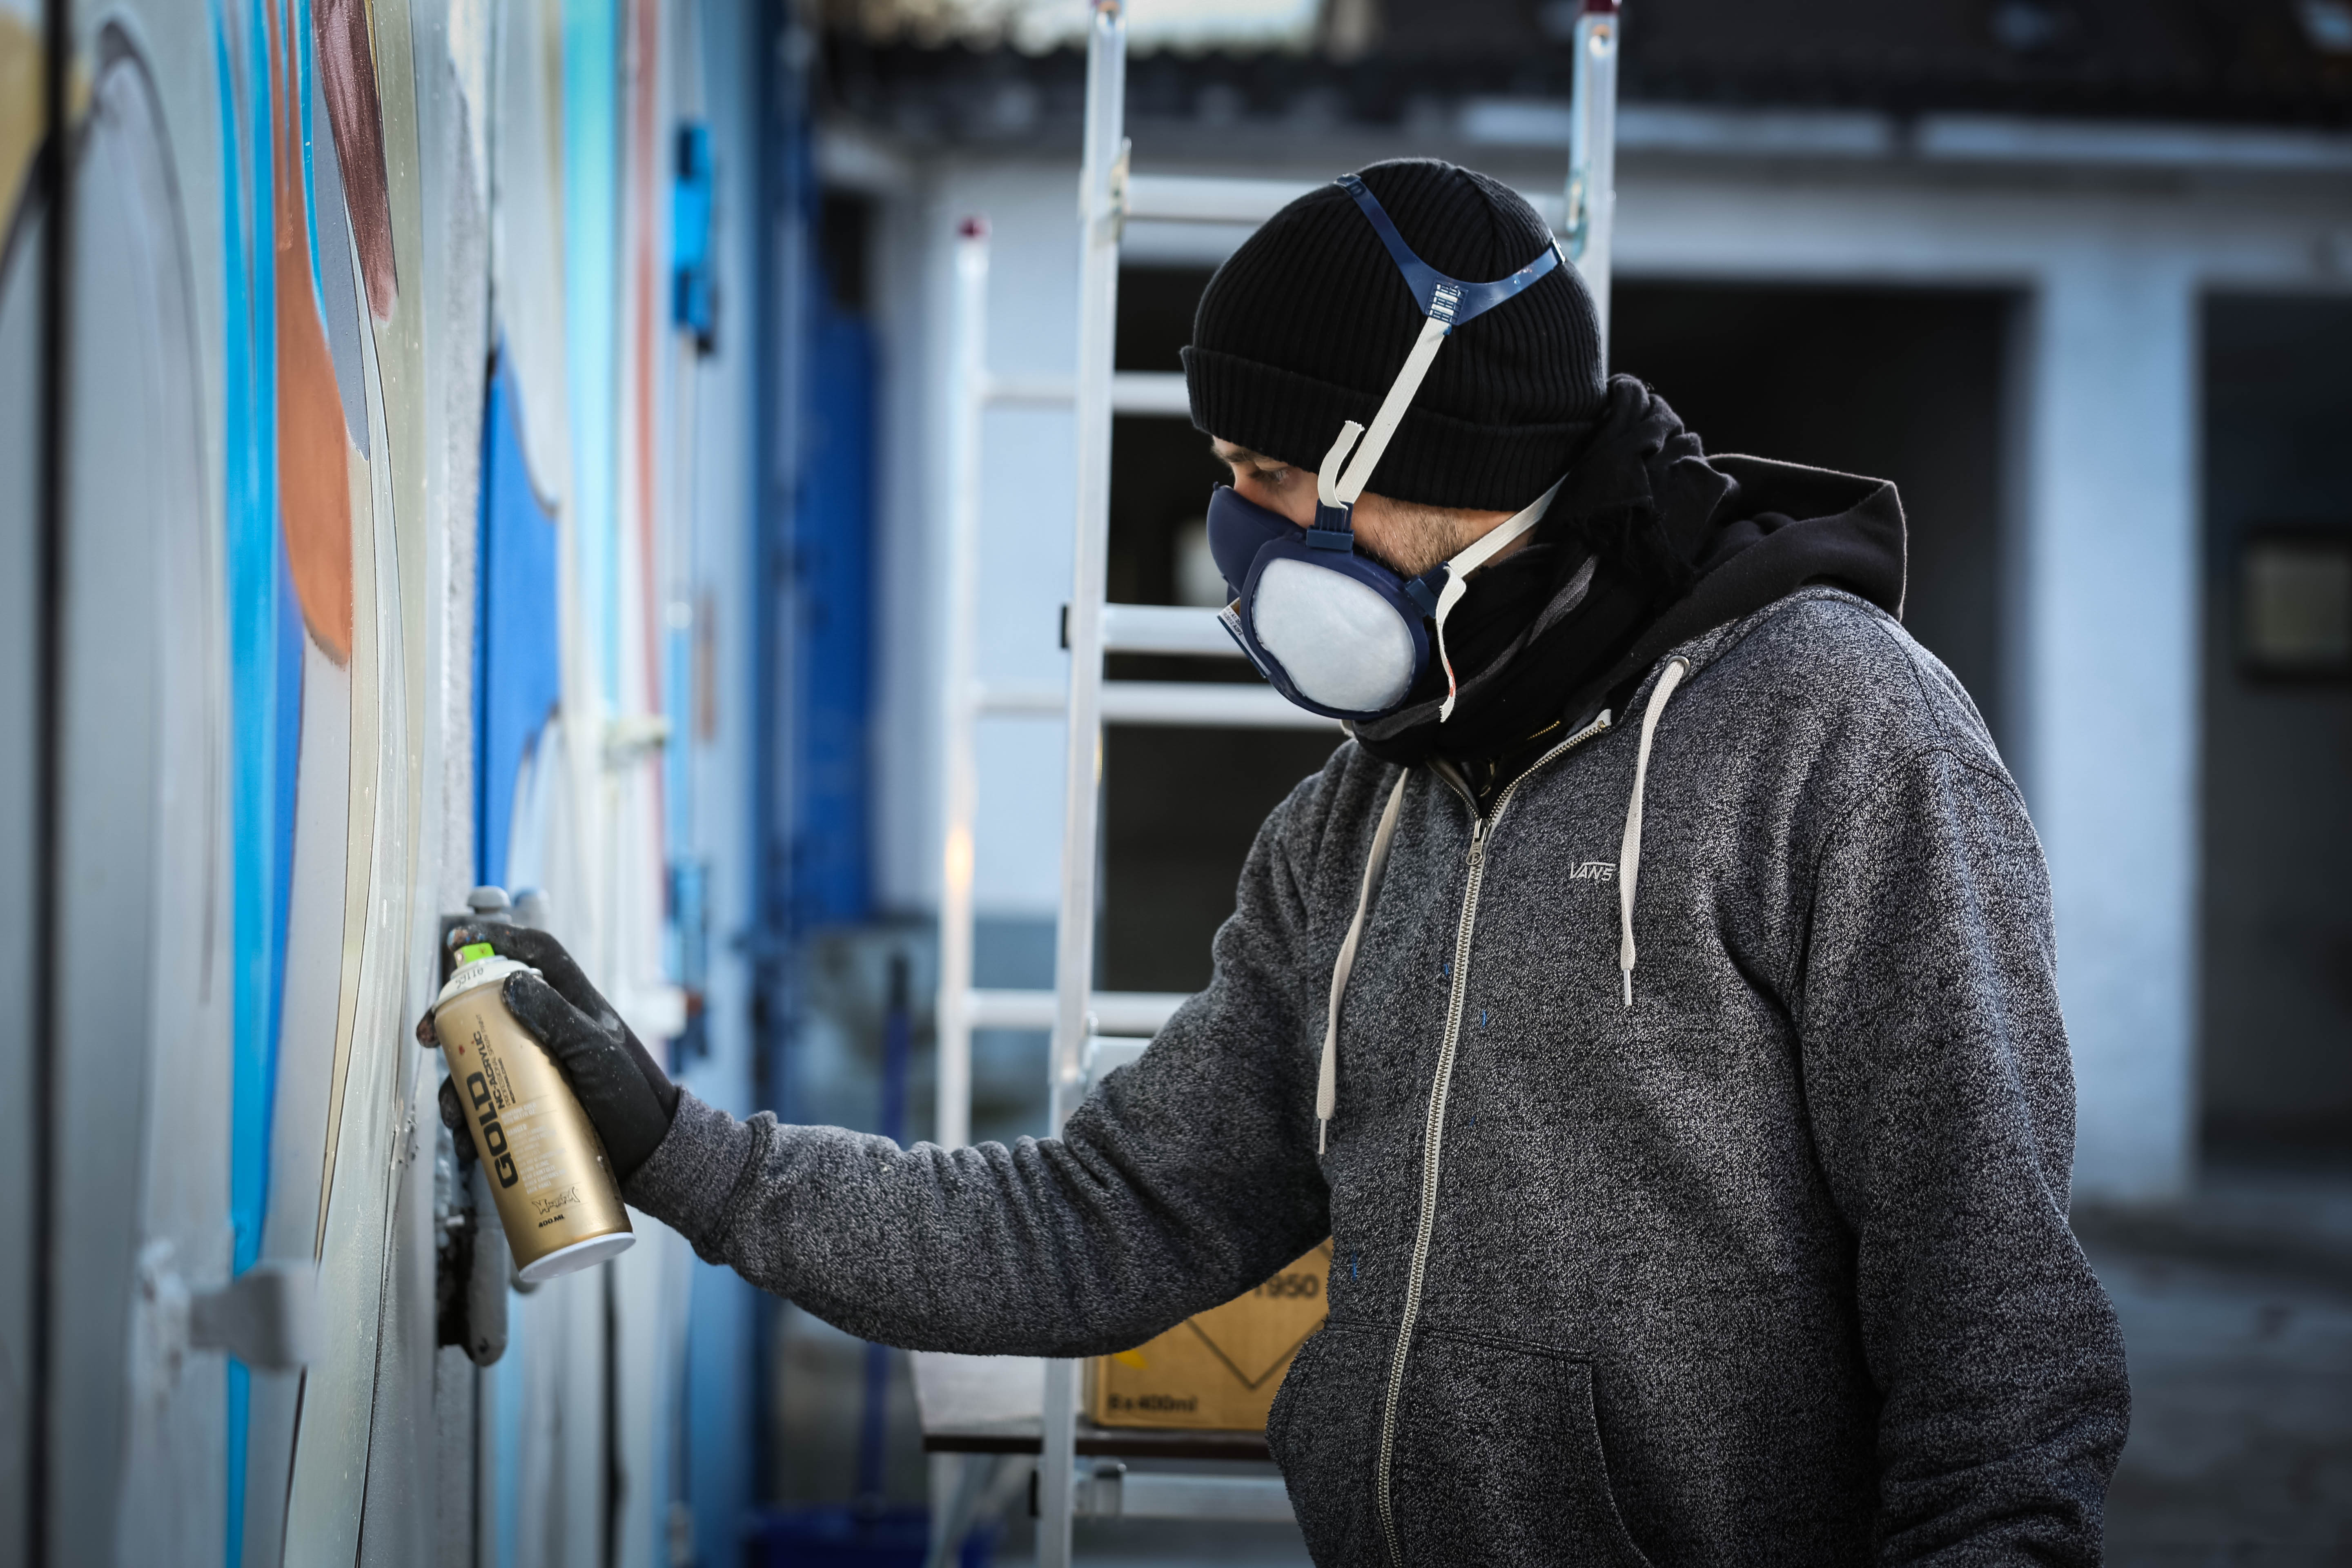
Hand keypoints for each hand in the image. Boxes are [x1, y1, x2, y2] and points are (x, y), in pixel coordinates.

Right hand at [415, 923, 681, 1181]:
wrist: (651, 1155)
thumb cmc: (636, 1098)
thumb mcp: (597, 1052)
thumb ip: (557, 1016)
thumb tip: (509, 981)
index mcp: (574, 1005)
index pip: (536, 954)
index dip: (499, 938)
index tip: (459, 941)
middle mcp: (550, 1032)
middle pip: (489, 1010)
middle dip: (450, 1021)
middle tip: (427, 1036)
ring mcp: (537, 1069)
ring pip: (480, 1064)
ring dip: (456, 1088)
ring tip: (456, 1116)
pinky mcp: (530, 1106)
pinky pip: (488, 1108)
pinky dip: (471, 1125)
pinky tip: (470, 1144)